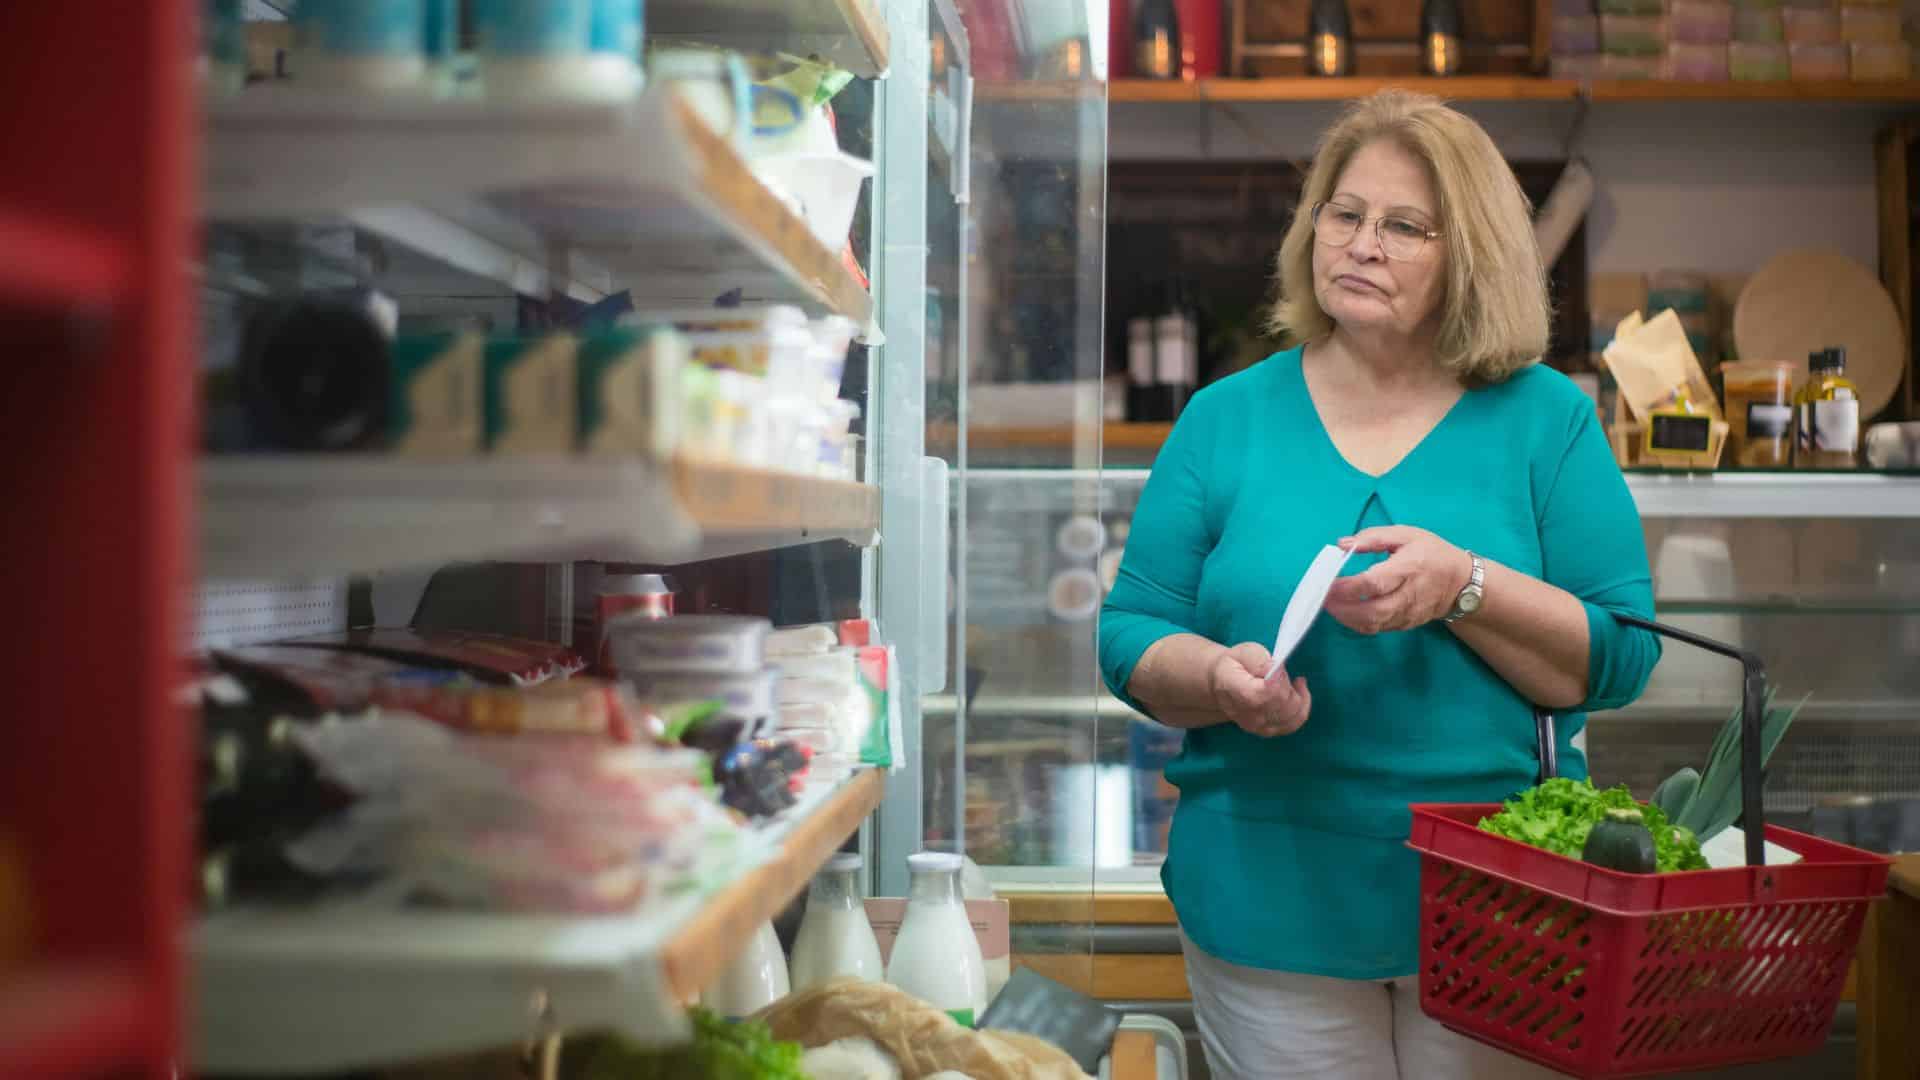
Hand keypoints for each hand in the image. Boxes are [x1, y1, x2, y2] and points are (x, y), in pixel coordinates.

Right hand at [1208, 643, 1310, 737]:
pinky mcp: (1267, 731)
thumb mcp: (1242, 652)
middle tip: (1281, 671)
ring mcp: (1257, 726)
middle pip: (1283, 704)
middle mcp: (1246, 714)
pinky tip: (1298, 694)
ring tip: (1293, 682)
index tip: (1277, 667)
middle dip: (1289, 685)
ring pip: (1293, 715)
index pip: (1265, 693)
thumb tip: (1274, 669)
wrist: (1221, 684)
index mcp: (1235, 690)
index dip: (1279, 680)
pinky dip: (1301, 707)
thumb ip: (1258, 658)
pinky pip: (1293, 723)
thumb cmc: (1233, 665)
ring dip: (1298, 696)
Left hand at [1323, 526, 1472, 634]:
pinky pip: (1378, 628)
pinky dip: (1357, 623)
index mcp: (1409, 568)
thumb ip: (1373, 537)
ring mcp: (1408, 614)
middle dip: (1343, 608)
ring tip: (1330, 605)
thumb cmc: (1431, 553)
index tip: (1329, 582)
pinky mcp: (1406, 624)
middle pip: (1373, 611)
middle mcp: (1409, 595)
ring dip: (1347, 618)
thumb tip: (1342, 544)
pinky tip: (1346, 612)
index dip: (1348, 586)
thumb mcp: (1406, 534)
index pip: (1375, 583)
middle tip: (1323, 598)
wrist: (1461, 582)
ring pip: (1374, 624)